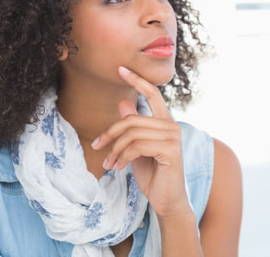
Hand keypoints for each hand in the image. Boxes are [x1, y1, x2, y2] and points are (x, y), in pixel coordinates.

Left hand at [90, 66, 189, 216]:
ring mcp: (173, 137)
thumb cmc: (153, 174)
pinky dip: (122, 157)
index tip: (120, 68)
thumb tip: (123, 101)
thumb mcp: (137, 147)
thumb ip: (133, 125)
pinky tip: (117, 168)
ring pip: (132, 133)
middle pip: (132, 119)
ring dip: (114, 150)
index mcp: (165, 121)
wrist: (167, 200)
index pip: (153, 93)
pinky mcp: (171, 150)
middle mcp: (172, 125)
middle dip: (109, 133)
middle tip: (96, 146)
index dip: (137, 80)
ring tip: (108, 163)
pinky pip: (137, 146)